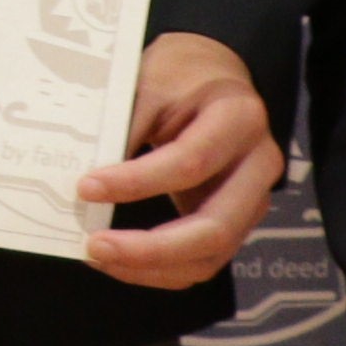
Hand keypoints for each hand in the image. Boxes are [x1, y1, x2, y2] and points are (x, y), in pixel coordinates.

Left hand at [81, 33, 285, 289]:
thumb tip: (86, 181)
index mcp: (238, 118)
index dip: (136, 182)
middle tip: (95, 247)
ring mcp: (254, 199)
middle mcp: (258, 165)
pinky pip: (204, 259)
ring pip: (212, 255)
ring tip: (101, 257)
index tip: (86, 188)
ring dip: (153, 267)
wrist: (216, 75)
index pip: (189, 162)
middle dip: (152, 248)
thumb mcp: (151, 81)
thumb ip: (126, 127)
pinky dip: (163, 270)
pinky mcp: (237, 220)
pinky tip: (122, 261)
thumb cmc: (181, 75)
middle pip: (215, 226)